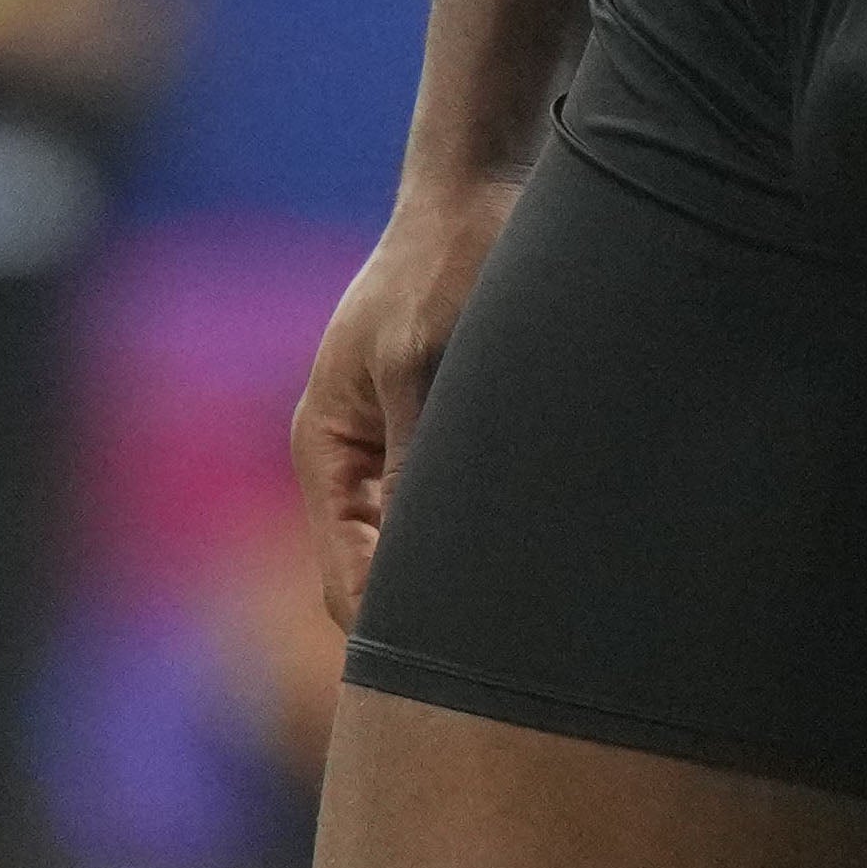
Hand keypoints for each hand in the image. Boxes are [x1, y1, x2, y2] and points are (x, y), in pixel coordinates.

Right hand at [289, 174, 520, 628]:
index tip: (470, 675)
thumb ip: (415, 462)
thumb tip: (423, 563)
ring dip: (461, 584)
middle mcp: (350, 462)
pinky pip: (449, 519)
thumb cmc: (445, 265)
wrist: (478, 192)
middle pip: (378, 585)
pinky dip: (482, 544)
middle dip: (432, 623)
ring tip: (533, 621)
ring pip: (418, 557)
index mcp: (325, 449)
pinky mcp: (434, 436)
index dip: (401, 638)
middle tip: (514, 669)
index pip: (349, 585)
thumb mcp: (422, 363)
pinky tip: (542, 563)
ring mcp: (391, 452)